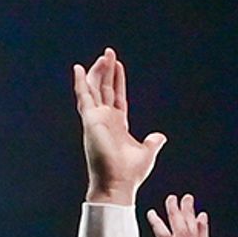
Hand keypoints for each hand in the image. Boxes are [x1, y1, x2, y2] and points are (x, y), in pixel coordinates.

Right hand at [74, 49, 166, 204]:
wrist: (118, 184)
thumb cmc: (129, 173)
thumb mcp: (146, 153)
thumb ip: (152, 142)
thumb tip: (160, 136)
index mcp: (117, 124)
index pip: (116, 96)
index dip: (117, 81)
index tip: (118, 65)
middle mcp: (104, 119)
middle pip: (104, 88)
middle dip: (107, 71)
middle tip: (109, 53)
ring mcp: (96, 118)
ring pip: (94, 88)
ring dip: (98, 71)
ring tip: (104, 55)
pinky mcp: (90, 120)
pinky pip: (83, 97)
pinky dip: (80, 82)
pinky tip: (78, 68)